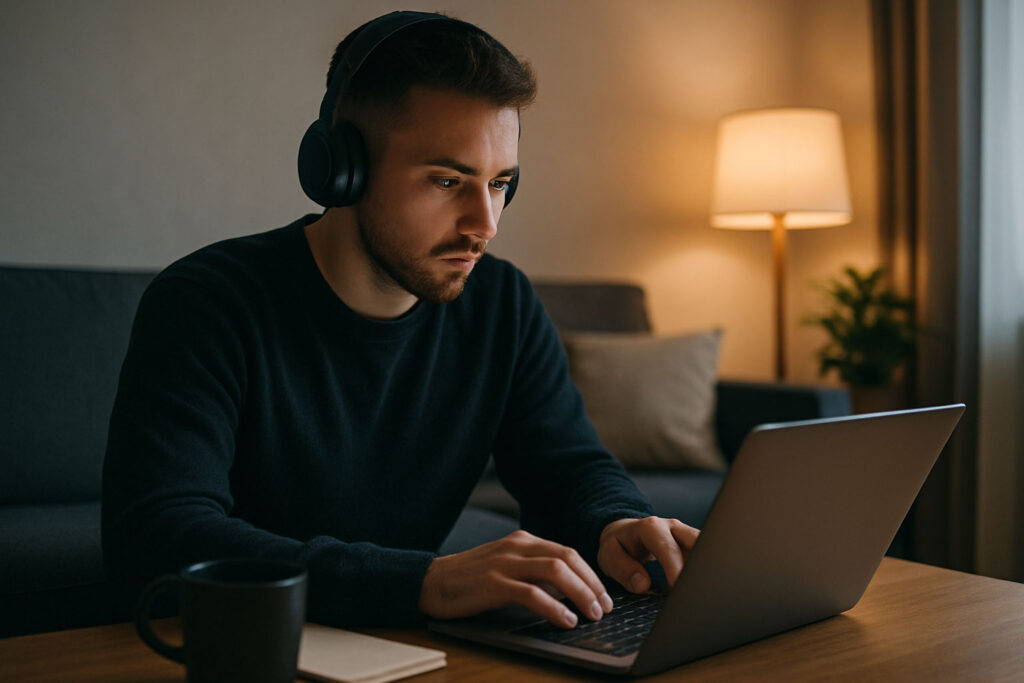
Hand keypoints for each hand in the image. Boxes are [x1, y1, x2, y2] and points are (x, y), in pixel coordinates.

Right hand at [419, 530, 613, 628]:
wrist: (430, 581)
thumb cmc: (470, 579)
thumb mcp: (506, 566)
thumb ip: (533, 572)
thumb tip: (569, 591)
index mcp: (523, 541)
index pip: (567, 552)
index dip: (591, 574)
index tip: (604, 595)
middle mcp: (516, 547)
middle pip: (567, 559)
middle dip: (592, 584)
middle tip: (605, 607)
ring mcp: (504, 563)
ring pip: (555, 572)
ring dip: (580, 594)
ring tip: (591, 615)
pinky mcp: (493, 583)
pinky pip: (532, 593)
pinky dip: (554, 608)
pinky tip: (565, 620)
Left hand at [597, 517, 699, 593]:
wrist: (624, 532)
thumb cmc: (618, 545)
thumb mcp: (609, 555)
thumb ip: (623, 569)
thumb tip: (642, 585)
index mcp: (650, 528)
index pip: (668, 548)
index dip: (675, 568)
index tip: (679, 588)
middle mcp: (672, 527)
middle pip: (697, 541)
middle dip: (701, 565)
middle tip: (698, 591)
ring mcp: (685, 534)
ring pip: (706, 547)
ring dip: (707, 567)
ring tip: (704, 591)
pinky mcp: (692, 544)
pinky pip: (706, 554)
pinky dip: (706, 570)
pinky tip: (704, 587)